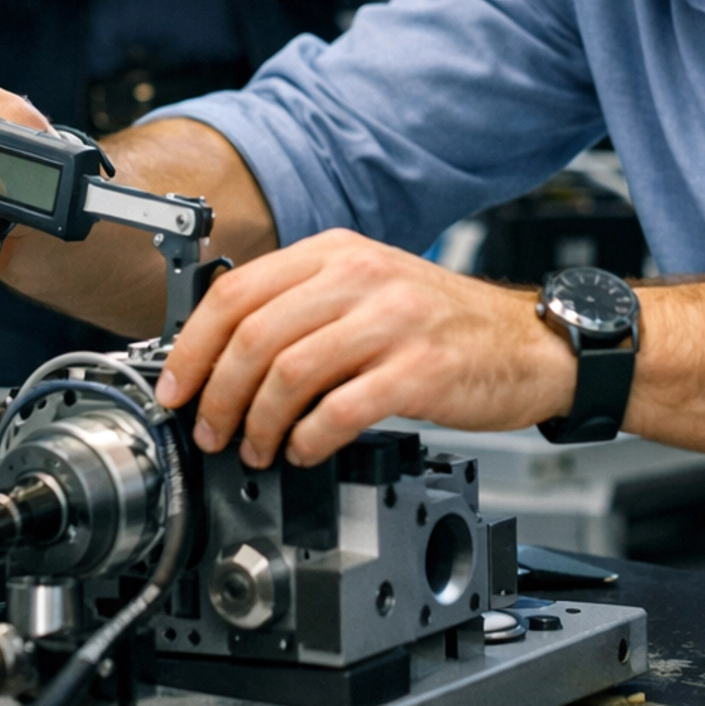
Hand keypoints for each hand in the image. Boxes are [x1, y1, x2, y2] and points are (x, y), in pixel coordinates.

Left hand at [154, 231, 576, 466]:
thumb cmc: (443, 324)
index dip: (192, 346)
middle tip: (211, 432)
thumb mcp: (369, 288)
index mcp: (337, 254)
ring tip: (257, 450)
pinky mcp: (419, 371)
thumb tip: (222, 354)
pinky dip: (308, 439)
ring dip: (258, 423)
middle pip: (254, 335)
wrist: (528, 344)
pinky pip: (340, 410)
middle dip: (217, 394)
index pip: (236, 291)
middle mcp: (361, 278)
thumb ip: (302, 306)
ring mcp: (392, 323)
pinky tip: (304, 452)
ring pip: (289, 373)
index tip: (176, 387)